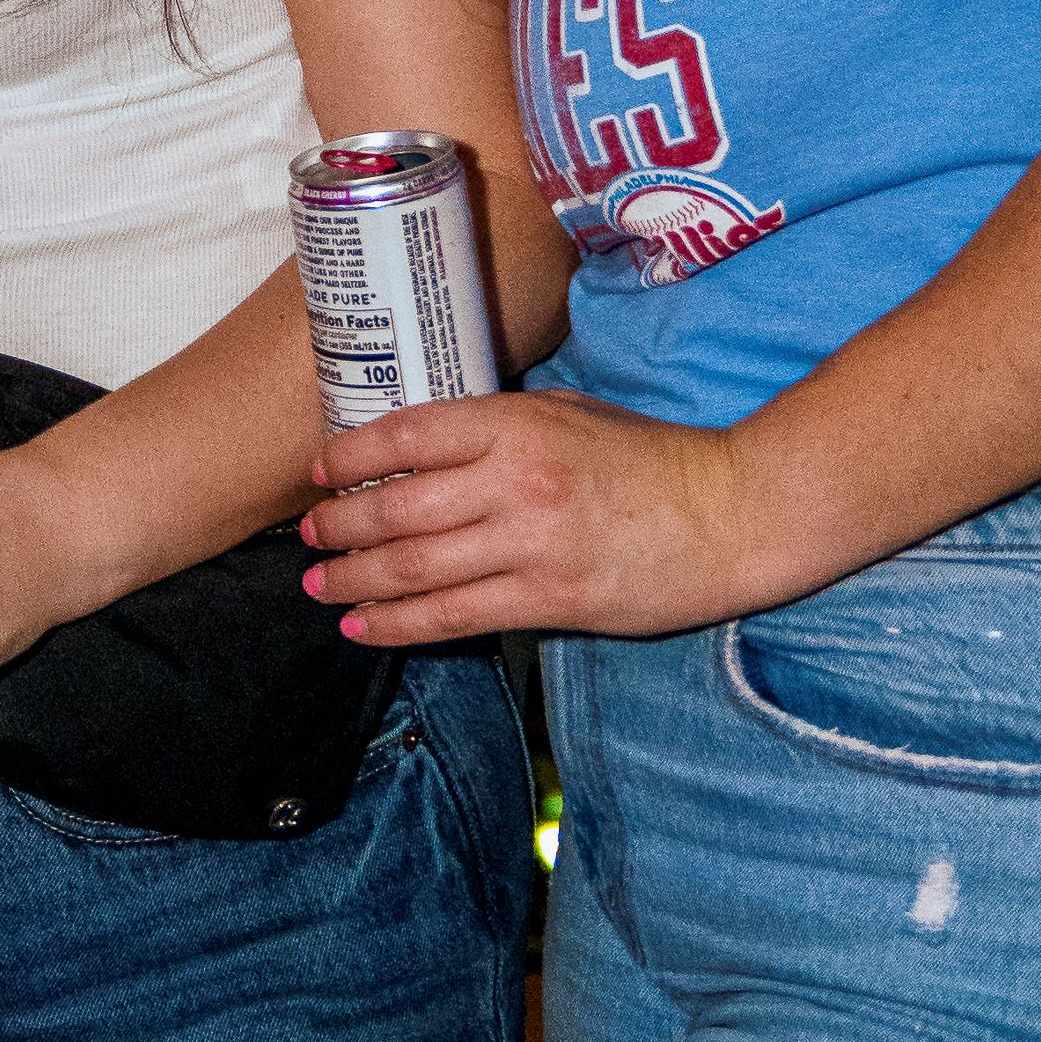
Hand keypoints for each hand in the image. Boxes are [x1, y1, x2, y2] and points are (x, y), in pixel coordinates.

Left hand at [299, 391, 763, 644]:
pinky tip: (365, 627)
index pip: (407, 436)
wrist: (731, 514)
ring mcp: (531, 545)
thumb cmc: (651, 458)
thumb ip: (498, 427)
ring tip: (319, 586)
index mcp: (517, 424)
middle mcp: (516, 482)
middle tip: (309, 537)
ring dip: (355, 580)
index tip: (317, 473)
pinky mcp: (551, 600)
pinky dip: (400, 625)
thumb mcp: (570, 414)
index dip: (349, 457)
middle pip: (397, 508)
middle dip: (339, 527)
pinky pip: (456, 616)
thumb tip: (421, 446)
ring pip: (415, 568)